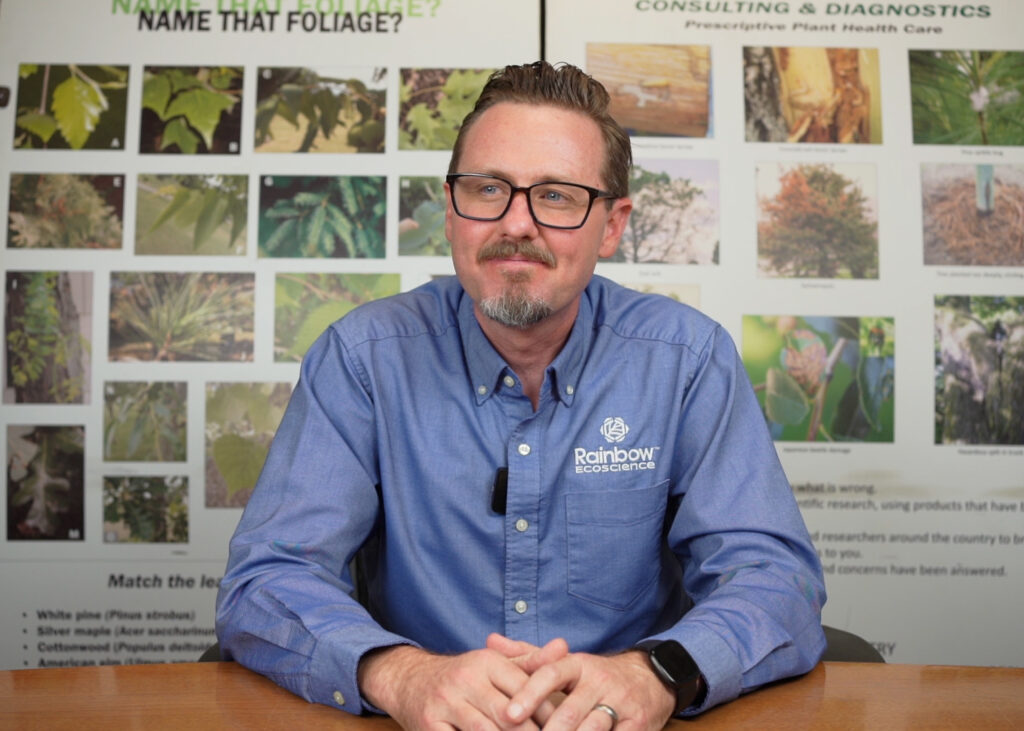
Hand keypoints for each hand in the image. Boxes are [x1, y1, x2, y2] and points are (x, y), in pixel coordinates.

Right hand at [358, 639, 566, 729]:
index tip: (565, 728)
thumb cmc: (464, 677)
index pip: (526, 689)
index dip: (547, 713)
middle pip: (509, 716)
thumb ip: (530, 661)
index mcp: (486, 661)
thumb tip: (564, 647)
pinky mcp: (428, 724)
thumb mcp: (494, 664)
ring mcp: (445, 703)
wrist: (410, 681)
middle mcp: (465, 678)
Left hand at [501, 649, 674, 730]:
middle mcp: (599, 681)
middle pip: (567, 712)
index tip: (509, 715)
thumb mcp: (566, 662)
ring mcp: (620, 703)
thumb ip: (529, 656)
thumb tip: (490, 640)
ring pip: (590, 729)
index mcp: (577, 664)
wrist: (649, 679)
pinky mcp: (638, 723)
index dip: (528, 695)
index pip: (550, 674)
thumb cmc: (595, 677)